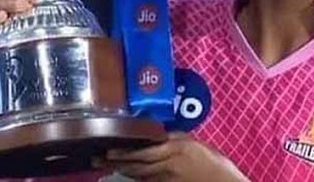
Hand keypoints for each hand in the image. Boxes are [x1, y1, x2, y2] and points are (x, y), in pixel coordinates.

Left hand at [94, 132, 249, 181]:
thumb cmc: (216, 165)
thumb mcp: (196, 145)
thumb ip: (176, 140)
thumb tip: (158, 136)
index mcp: (176, 151)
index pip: (144, 153)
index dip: (125, 153)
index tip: (108, 150)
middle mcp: (169, 167)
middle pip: (136, 167)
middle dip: (116, 163)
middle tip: (96, 160)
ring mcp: (168, 181)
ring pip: (139, 177)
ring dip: (121, 171)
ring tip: (104, 166)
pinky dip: (136, 180)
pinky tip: (126, 176)